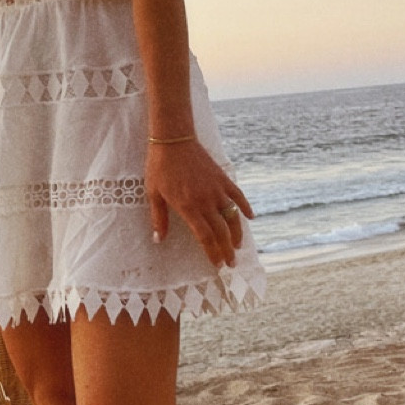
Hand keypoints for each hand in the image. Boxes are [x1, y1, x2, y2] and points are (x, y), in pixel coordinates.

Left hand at [147, 141, 253, 268]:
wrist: (173, 139)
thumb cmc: (159, 167)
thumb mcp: (153, 194)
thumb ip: (158, 218)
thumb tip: (158, 240)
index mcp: (188, 207)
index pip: (205, 237)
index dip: (213, 253)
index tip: (217, 265)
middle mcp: (206, 201)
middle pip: (221, 231)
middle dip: (227, 250)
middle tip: (231, 264)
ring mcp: (217, 189)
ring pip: (233, 217)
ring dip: (238, 234)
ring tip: (238, 246)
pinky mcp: (222, 178)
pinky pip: (238, 196)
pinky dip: (245, 207)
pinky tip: (250, 217)